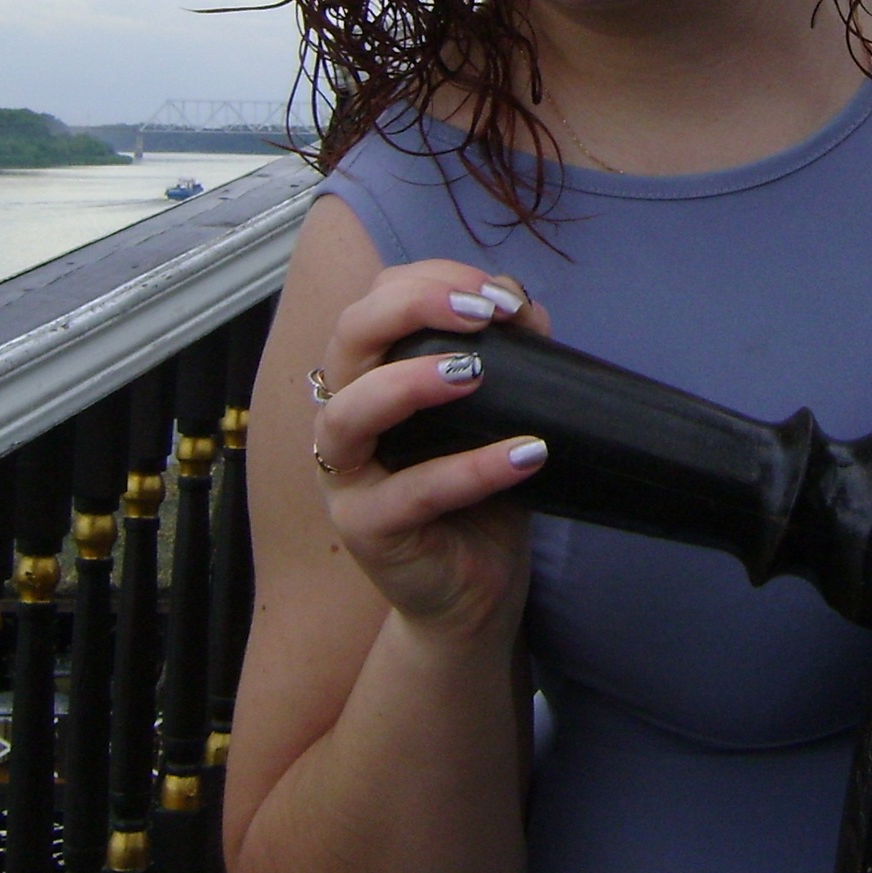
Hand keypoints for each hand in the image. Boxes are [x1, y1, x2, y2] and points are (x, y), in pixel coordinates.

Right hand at [308, 262, 552, 636]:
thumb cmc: (479, 495)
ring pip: (349, 414)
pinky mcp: (366, 530)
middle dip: (411, 307)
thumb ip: (506, 360)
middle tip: (480, 314)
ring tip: (475, 373)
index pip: (376, 300)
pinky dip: (473, 468)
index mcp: (367, 378)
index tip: (497, 294)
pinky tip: (528, 452)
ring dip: (411, 381)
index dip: (432, 281)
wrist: (475, 591)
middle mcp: (342, 418)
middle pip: (347, 337)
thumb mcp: (496, 416)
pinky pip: (414, 492)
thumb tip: (525, 306)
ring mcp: (345, 477)